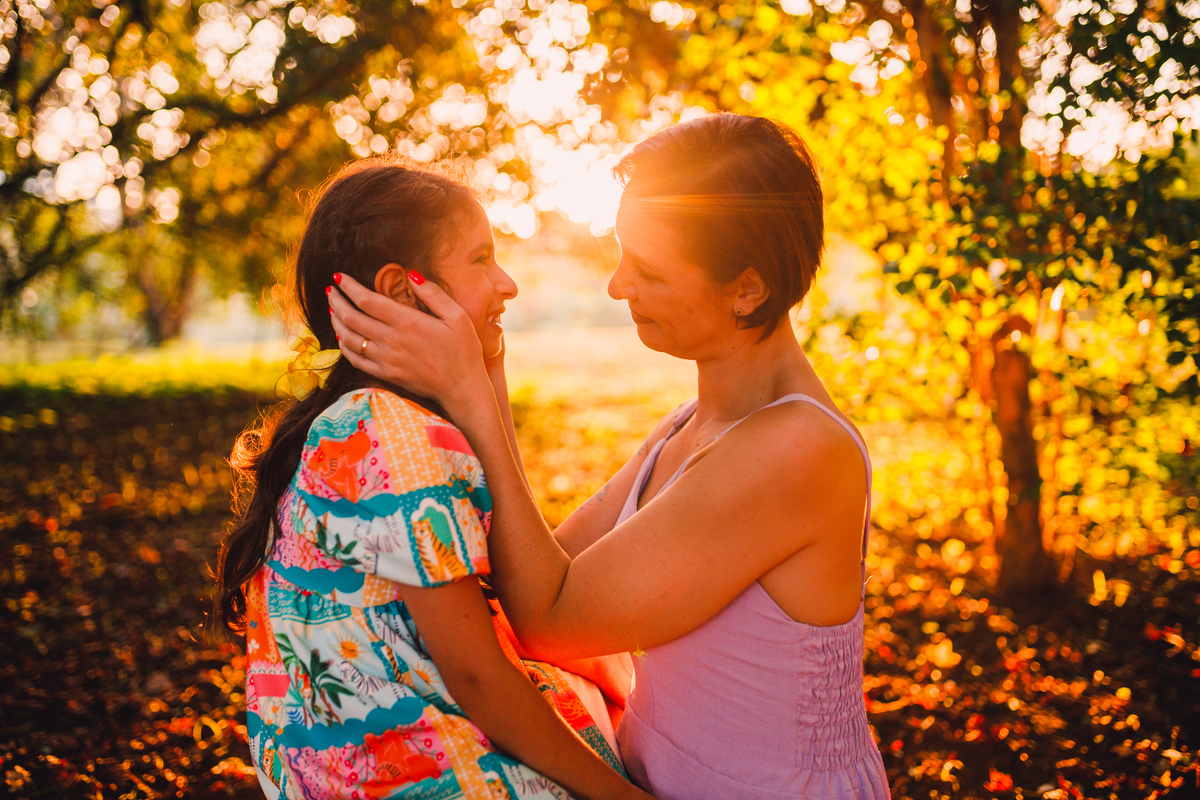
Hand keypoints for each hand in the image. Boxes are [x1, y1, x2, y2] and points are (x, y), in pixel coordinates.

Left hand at [328, 272, 490, 412]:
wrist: (463, 389)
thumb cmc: (464, 350)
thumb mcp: (457, 316)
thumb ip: (433, 293)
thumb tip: (411, 274)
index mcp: (407, 322)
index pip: (366, 300)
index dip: (349, 287)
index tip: (339, 276)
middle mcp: (392, 340)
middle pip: (352, 317)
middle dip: (337, 300)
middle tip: (330, 289)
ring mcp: (386, 360)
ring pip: (350, 338)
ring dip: (337, 321)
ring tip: (332, 309)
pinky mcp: (386, 375)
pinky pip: (356, 360)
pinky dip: (344, 346)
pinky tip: (342, 336)